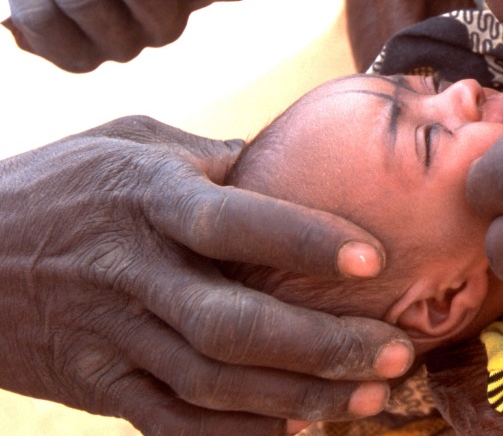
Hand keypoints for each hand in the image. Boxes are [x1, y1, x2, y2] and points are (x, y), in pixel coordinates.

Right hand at [0, 116, 413, 434]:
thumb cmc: (57, 184)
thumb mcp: (129, 142)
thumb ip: (210, 158)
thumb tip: (291, 163)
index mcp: (147, 197)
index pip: (234, 222)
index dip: (305, 240)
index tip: (372, 257)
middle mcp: (132, 271)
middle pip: (236, 323)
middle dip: (324, 346)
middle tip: (398, 355)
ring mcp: (112, 335)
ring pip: (214, 383)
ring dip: (298, 398)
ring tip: (369, 402)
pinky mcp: (96, 385)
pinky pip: (172, 422)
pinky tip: (296, 432)